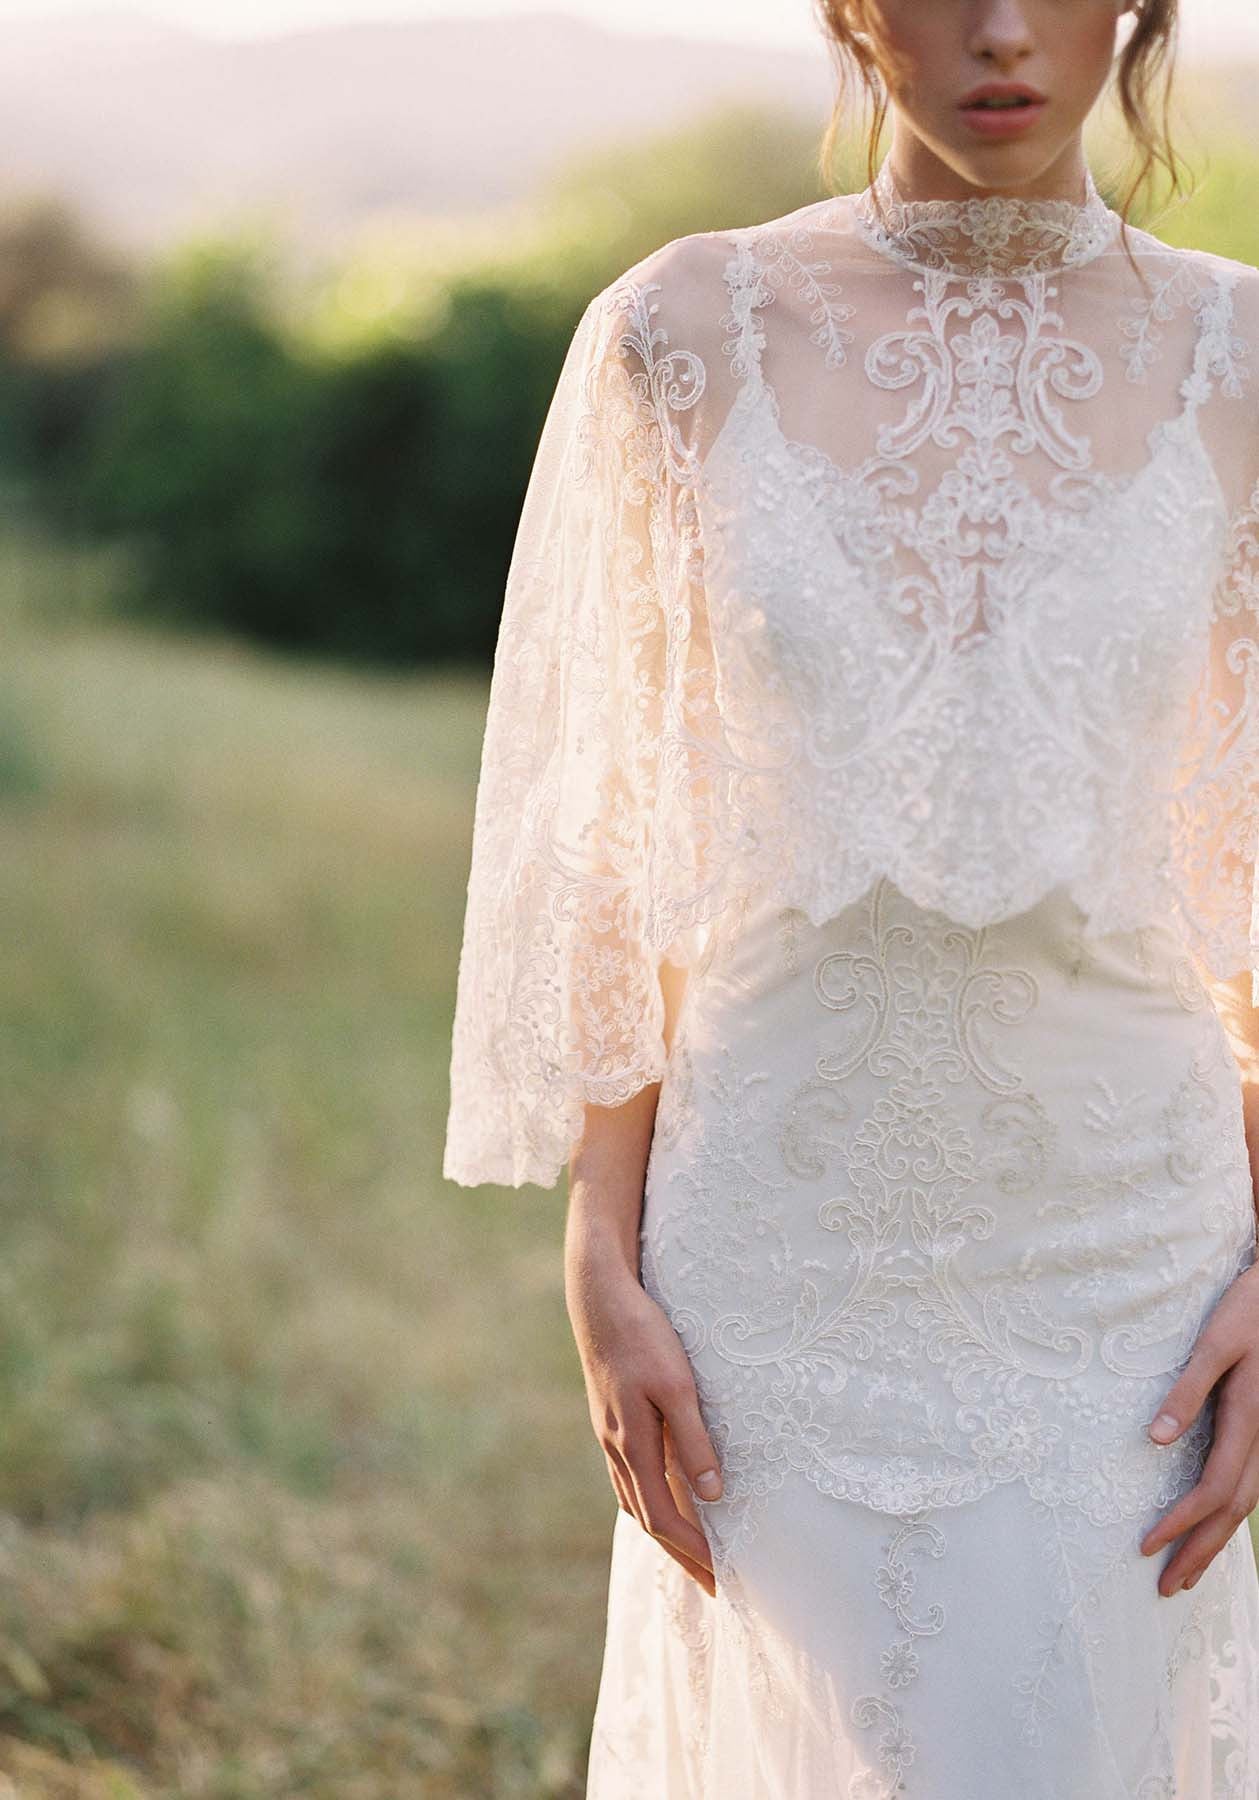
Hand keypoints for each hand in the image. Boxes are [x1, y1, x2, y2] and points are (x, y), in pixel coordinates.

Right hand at [566, 1250, 722, 1597]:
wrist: (598, 1299)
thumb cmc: (642, 1335)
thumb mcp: (678, 1385)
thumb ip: (693, 1440)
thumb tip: (713, 1495)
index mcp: (632, 1446)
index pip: (664, 1518)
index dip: (693, 1551)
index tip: (721, 1579)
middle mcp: (616, 1448)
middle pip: (647, 1517)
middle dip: (680, 1554)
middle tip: (710, 1585)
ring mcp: (609, 1434)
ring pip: (634, 1498)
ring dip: (663, 1530)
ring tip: (689, 1552)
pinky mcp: (609, 1418)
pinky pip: (628, 1475)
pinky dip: (648, 1499)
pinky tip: (660, 1495)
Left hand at [1139, 1261, 1258, 1595]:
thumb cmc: (1247, 1311)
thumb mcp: (1213, 1342)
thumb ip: (1187, 1389)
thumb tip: (1155, 1439)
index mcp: (1248, 1420)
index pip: (1212, 1490)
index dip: (1181, 1523)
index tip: (1146, 1547)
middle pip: (1233, 1510)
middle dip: (1200, 1552)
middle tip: (1165, 1589)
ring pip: (1246, 1503)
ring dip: (1215, 1542)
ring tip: (1186, 1575)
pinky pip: (1249, 1486)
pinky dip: (1229, 1515)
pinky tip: (1212, 1527)